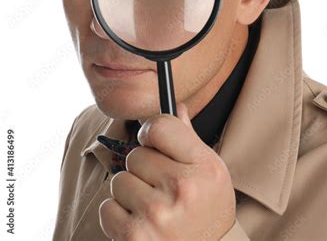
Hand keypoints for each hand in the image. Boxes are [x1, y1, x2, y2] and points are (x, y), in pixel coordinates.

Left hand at [98, 102, 235, 240]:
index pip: (160, 126)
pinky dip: (119, 214)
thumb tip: (174, 107)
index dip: (151, 131)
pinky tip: (141, 222)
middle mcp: (181, 188)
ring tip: (152, 207)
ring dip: (130, 192)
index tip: (152, 140)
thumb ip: (188, 139)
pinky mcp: (133, 236)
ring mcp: (156, 213)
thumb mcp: (211, 173)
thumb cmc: (208, 211)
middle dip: (144, 168)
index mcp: (204, 167)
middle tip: (160, 186)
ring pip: (119, 180)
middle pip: (136, 154)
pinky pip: (107, 207)